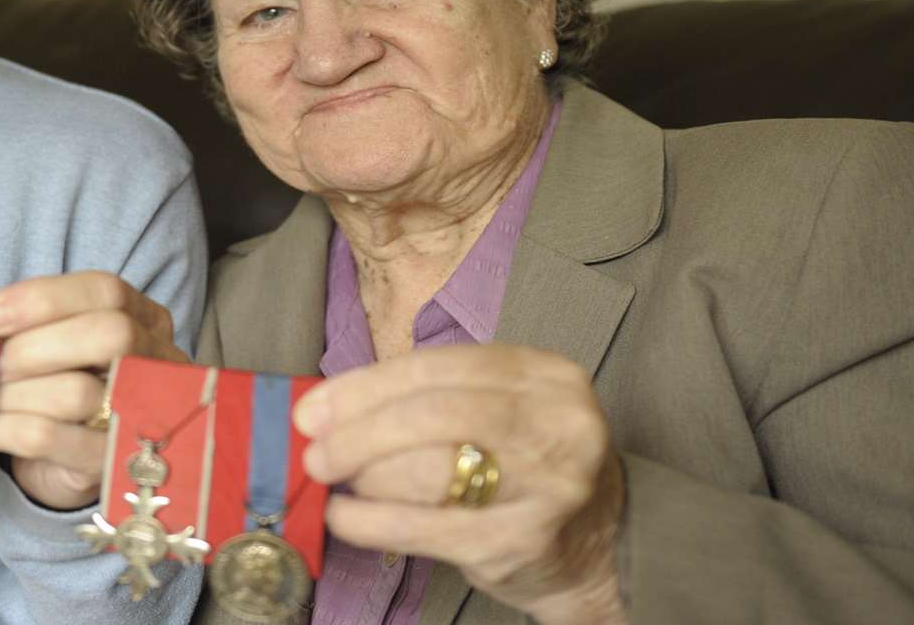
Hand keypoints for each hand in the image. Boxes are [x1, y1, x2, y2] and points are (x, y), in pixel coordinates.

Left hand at [0, 272, 184, 510]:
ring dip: (13, 392)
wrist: (64, 460)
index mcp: (146, 320)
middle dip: (34, 346)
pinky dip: (5, 427)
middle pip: (110, 335)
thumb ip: (31, 322)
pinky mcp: (108, 463)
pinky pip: (50, 438)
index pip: (106, 292)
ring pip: (77, 392)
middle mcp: (157, 364)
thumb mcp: (55, 339)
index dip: (43, 299)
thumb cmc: (58, 382)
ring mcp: (141, 418)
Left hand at [294, 344, 626, 624]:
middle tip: (315, 450)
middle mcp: (557, 423)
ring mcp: (548, 485)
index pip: (436, 368)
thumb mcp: (500, 409)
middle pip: (432, 414)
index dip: (364, 387)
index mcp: (545, 375)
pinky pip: (426, 527)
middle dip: (359, 432)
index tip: (314, 408)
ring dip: (366, 476)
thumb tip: (325, 408)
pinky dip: (371, 521)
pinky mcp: (525, 540)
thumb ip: (428, 398)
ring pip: (430, 469)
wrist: (599, 546)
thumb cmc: (527, 466)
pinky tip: (344, 516)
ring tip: (338, 480)